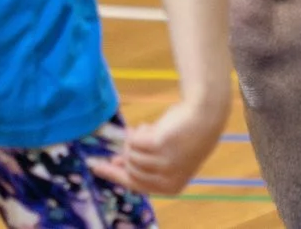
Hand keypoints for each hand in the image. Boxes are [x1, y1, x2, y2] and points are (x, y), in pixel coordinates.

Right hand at [87, 93, 226, 195]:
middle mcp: (167, 180)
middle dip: (128, 153)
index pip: (135, 185)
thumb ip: (144, 163)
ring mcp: (163, 164)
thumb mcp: (165, 155)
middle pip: (130, 170)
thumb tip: (116, 163)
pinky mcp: (158, 146)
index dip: (115, 175)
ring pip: (131, 154)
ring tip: (151, 130)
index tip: (95, 166)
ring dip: (137, 139)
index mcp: (171, 188)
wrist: (205, 114)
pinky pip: (134, 141)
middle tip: (134, 138)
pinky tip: (151, 126)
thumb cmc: (185, 134)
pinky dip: (139, 131)